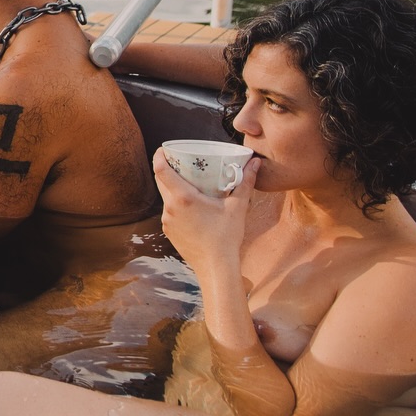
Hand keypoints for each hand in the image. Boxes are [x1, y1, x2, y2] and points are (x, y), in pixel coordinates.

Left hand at [153, 147, 256, 274]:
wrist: (216, 267)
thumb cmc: (227, 237)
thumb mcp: (238, 207)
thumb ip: (245, 182)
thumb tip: (255, 163)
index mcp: (183, 198)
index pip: (161, 170)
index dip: (159, 156)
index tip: (163, 148)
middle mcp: (170, 208)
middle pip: (160, 181)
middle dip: (166, 168)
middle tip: (179, 160)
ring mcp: (167, 221)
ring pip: (165, 197)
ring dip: (172, 187)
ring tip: (187, 181)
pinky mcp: (169, 231)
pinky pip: (169, 211)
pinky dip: (176, 203)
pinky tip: (189, 204)